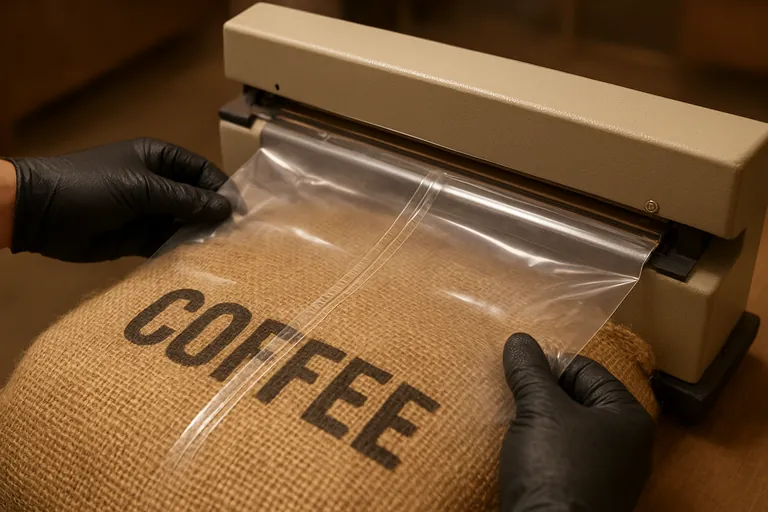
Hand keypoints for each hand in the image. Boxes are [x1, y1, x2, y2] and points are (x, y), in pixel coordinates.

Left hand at [4, 139, 231, 261]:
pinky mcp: (137, 238)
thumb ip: (185, 200)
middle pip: (196, 199)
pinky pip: (166, 244)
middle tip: (235, 238)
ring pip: (183, 224)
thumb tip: (227, 209)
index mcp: (159, 159)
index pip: (201, 171)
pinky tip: (196, 262)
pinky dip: (179, 252)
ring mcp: (148, 212)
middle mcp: (157, 184)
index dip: (221, 189)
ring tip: (220, 253)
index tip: (240, 212)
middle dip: (213, 216)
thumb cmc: (91, 186)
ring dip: (198, 236)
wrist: (41, 213)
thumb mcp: (141, 188)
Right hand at [500, 333, 653, 511]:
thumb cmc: (556, 468)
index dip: (551, 364)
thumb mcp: (540, 410)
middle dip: (543, 393)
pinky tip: (519, 449)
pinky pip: (562, 459)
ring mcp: (608, 476)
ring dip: (540, 422)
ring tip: (511, 417)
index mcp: (629, 419)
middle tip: (512, 391)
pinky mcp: (586, 497)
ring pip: (568, 431)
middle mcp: (627, 447)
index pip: (587, 370)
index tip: (519, 368)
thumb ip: (530, 371)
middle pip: (578, 400)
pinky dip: (541, 450)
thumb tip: (519, 339)